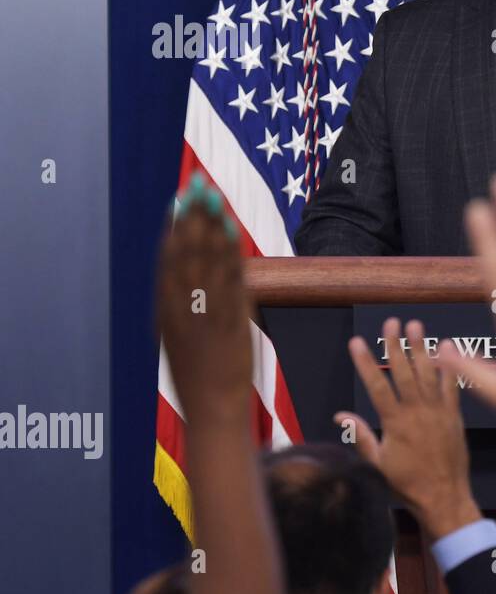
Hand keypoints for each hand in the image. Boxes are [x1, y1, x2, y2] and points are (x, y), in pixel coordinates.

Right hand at [155, 173, 252, 423]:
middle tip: (197, 184)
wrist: (213, 409)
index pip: (167, 261)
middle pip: (187, 253)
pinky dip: (230, 253)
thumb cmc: (197, 377)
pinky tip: (231, 230)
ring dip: (211, 225)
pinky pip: (232, 280)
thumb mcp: (177, 339)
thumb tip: (179, 276)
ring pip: (208, 260)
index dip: (174, 229)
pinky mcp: (233, 321)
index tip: (178, 201)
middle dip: (193, 216)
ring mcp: (208, 313)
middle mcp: (183, 309)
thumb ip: (180, 307)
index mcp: (165, 314)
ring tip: (213, 196)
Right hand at [339, 317, 481, 538]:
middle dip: (395, 345)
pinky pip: (452, 386)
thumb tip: (340, 416)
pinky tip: (448, 346)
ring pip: (428, 373)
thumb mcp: (377, 463)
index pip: (376, 386)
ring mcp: (438, 412)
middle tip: (390, 322)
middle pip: (404, 372)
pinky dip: (450, 366)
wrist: (443, 497)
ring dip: (421, 348)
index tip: (356, 342)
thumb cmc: (406, 483)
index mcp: (395, 423)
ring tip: (416, 325)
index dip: (365, 362)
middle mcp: (417, 412)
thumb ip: (361, 436)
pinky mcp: (454, 415)